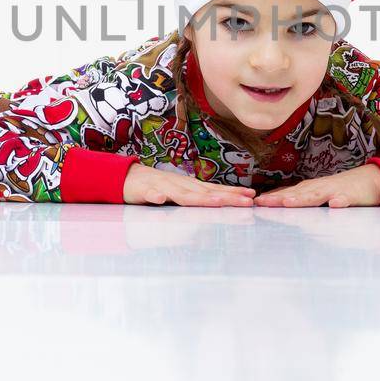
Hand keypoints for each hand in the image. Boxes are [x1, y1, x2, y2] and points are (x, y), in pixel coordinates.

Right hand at [123, 163, 256, 207]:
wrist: (128, 178)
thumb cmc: (158, 187)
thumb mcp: (181, 193)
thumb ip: (198, 198)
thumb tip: (223, 202)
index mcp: (190, 187)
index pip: (215, 190)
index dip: (233, 193)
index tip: (251, 197)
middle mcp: (180, 185)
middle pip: (205, 193)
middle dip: (226, 197)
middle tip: (246, 202)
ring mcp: (162, 187)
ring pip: (181, 194)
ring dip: (198, 198)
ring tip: (216, 202)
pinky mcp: (143, 191)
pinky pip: (150, 194)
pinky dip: (156, 196)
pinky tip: (160, 199)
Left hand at [252, 164, 379, 207]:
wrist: (371, 180)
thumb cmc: (340, 189)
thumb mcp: (318, 194)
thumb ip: (300, 198)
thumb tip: (277, 200)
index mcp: (310, 190)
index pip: (287, 193)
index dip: (271, 198)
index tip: (255, 203)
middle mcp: (319, 188)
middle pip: (297, 194)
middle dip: (279, 199)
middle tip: (263, 203)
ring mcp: (335, 191)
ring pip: (317, 195)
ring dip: (303, 198)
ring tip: (289, 202)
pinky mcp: (352, 196)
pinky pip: (346, 199)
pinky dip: (340, 201)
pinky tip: (335, 204)